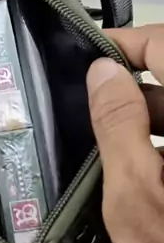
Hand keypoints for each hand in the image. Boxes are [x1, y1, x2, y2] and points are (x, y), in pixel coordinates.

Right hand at [87, 25, 163, 242]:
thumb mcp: (138, 199)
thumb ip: (119, 125)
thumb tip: (103, 69)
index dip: (126, 44)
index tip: (87, 60)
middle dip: (131, 101)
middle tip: (86, 128)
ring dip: (147, 134)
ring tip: (108, 169)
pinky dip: (163, 161)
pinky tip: (142, 192)